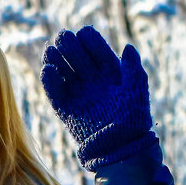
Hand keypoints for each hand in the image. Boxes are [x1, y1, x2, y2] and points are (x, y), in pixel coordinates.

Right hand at [41, 26, 154, 168]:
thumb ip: (134, 70)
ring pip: (63, 70)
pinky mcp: (66, 109)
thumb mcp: (137, 93)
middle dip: (69, 45)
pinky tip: (48, 70)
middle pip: (76, 56)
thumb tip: (128, 47)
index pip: (96, 49)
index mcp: (110, 73)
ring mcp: (78, 94)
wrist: (120, 149)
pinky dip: (50, 81)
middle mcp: (92, 80)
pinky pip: (55, 92)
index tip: (84, 34)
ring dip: (55, 59)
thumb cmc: (134, 121)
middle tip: (63, 37)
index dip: (89, 40)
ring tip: (51, 50)